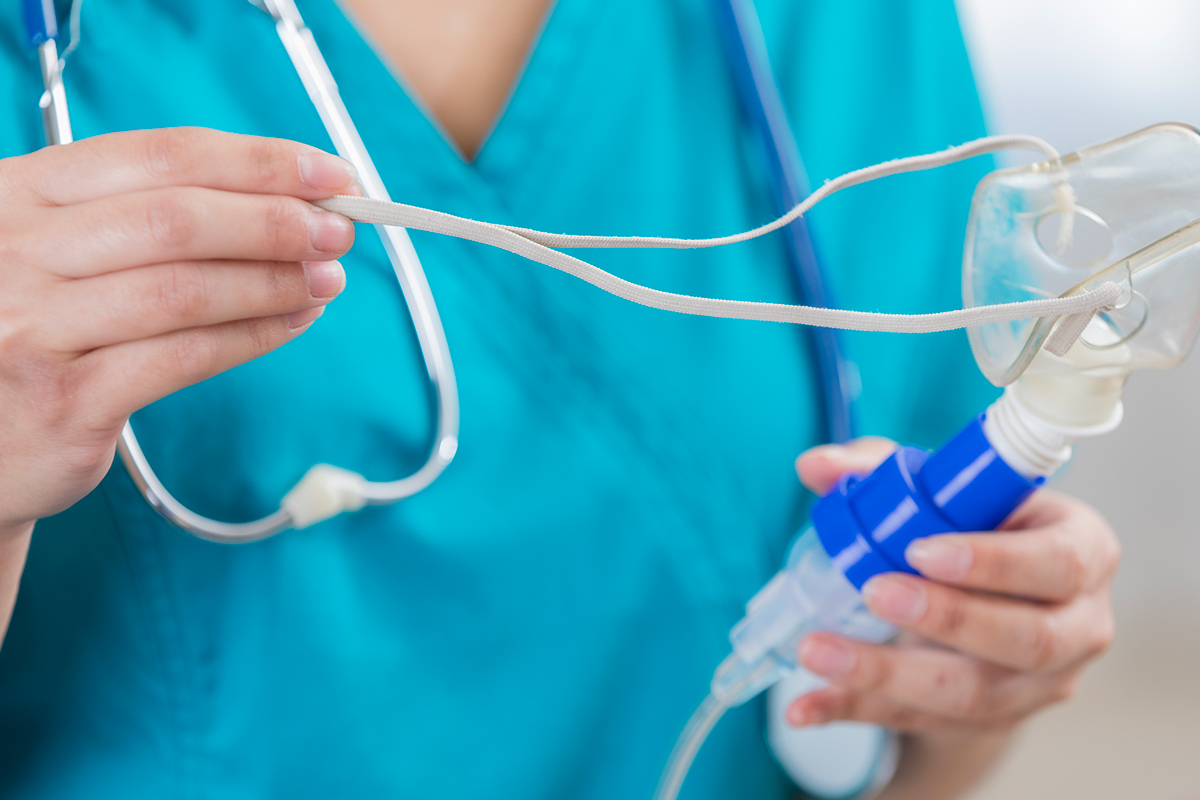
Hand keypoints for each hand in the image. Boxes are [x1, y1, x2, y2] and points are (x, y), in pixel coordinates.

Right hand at [0, 128, 358, 530]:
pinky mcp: (66, 402)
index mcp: (16, 195)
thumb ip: (136, 218)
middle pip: (178, 219)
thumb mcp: (48, 251)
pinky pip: (185, 357)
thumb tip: (278, 200)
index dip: (257, 162)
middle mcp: (15, 253)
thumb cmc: (22, 334)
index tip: (327, 174)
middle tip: (338, 230)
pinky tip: (292, 322)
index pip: (158, 157)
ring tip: (326, 278)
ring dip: (275, 280)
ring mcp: (33, 329)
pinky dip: (253, 336)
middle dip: (276, 221)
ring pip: (186, 289)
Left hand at [787, 437, 1118, 734]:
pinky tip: (808, 705)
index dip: (993, 562)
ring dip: (886, 674)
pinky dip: (859, 710)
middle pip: (1026, 639)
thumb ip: (879, 467)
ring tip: (818, 650)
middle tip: (873, 592)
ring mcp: (1041, 685)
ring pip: (973, 694)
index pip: (1058, 563)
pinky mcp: (994, 721)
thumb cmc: (976, 526)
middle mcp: (1079, 626)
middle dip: (945, 619)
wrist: (989, 596)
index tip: (921, 550)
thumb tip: (815, 466)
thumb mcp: (944, 487)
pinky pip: (924, 723)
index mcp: (1083, 551)